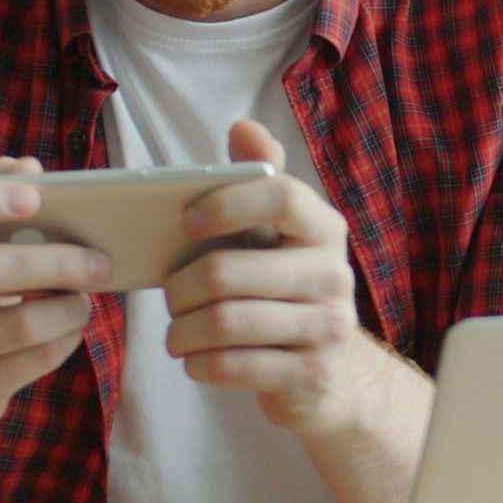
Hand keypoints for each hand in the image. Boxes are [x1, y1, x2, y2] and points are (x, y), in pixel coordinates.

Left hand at [163, 121, 368, 435]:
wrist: (330, 374)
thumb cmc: (285, 290)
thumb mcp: (279, 235)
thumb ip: (261, 179)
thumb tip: (244, 128)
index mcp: (324, 228)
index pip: (282, 196)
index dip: (227, 203)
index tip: (186, 220)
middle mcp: (334, 275)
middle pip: (228, 272)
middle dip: (180, 287)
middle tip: (168, 295)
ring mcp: (328, 328)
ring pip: (225, 323)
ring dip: (183, 331)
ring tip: (175, 332)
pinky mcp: (313, 375)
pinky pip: (235, 366)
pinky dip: (200, 364)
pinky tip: (196, 360)